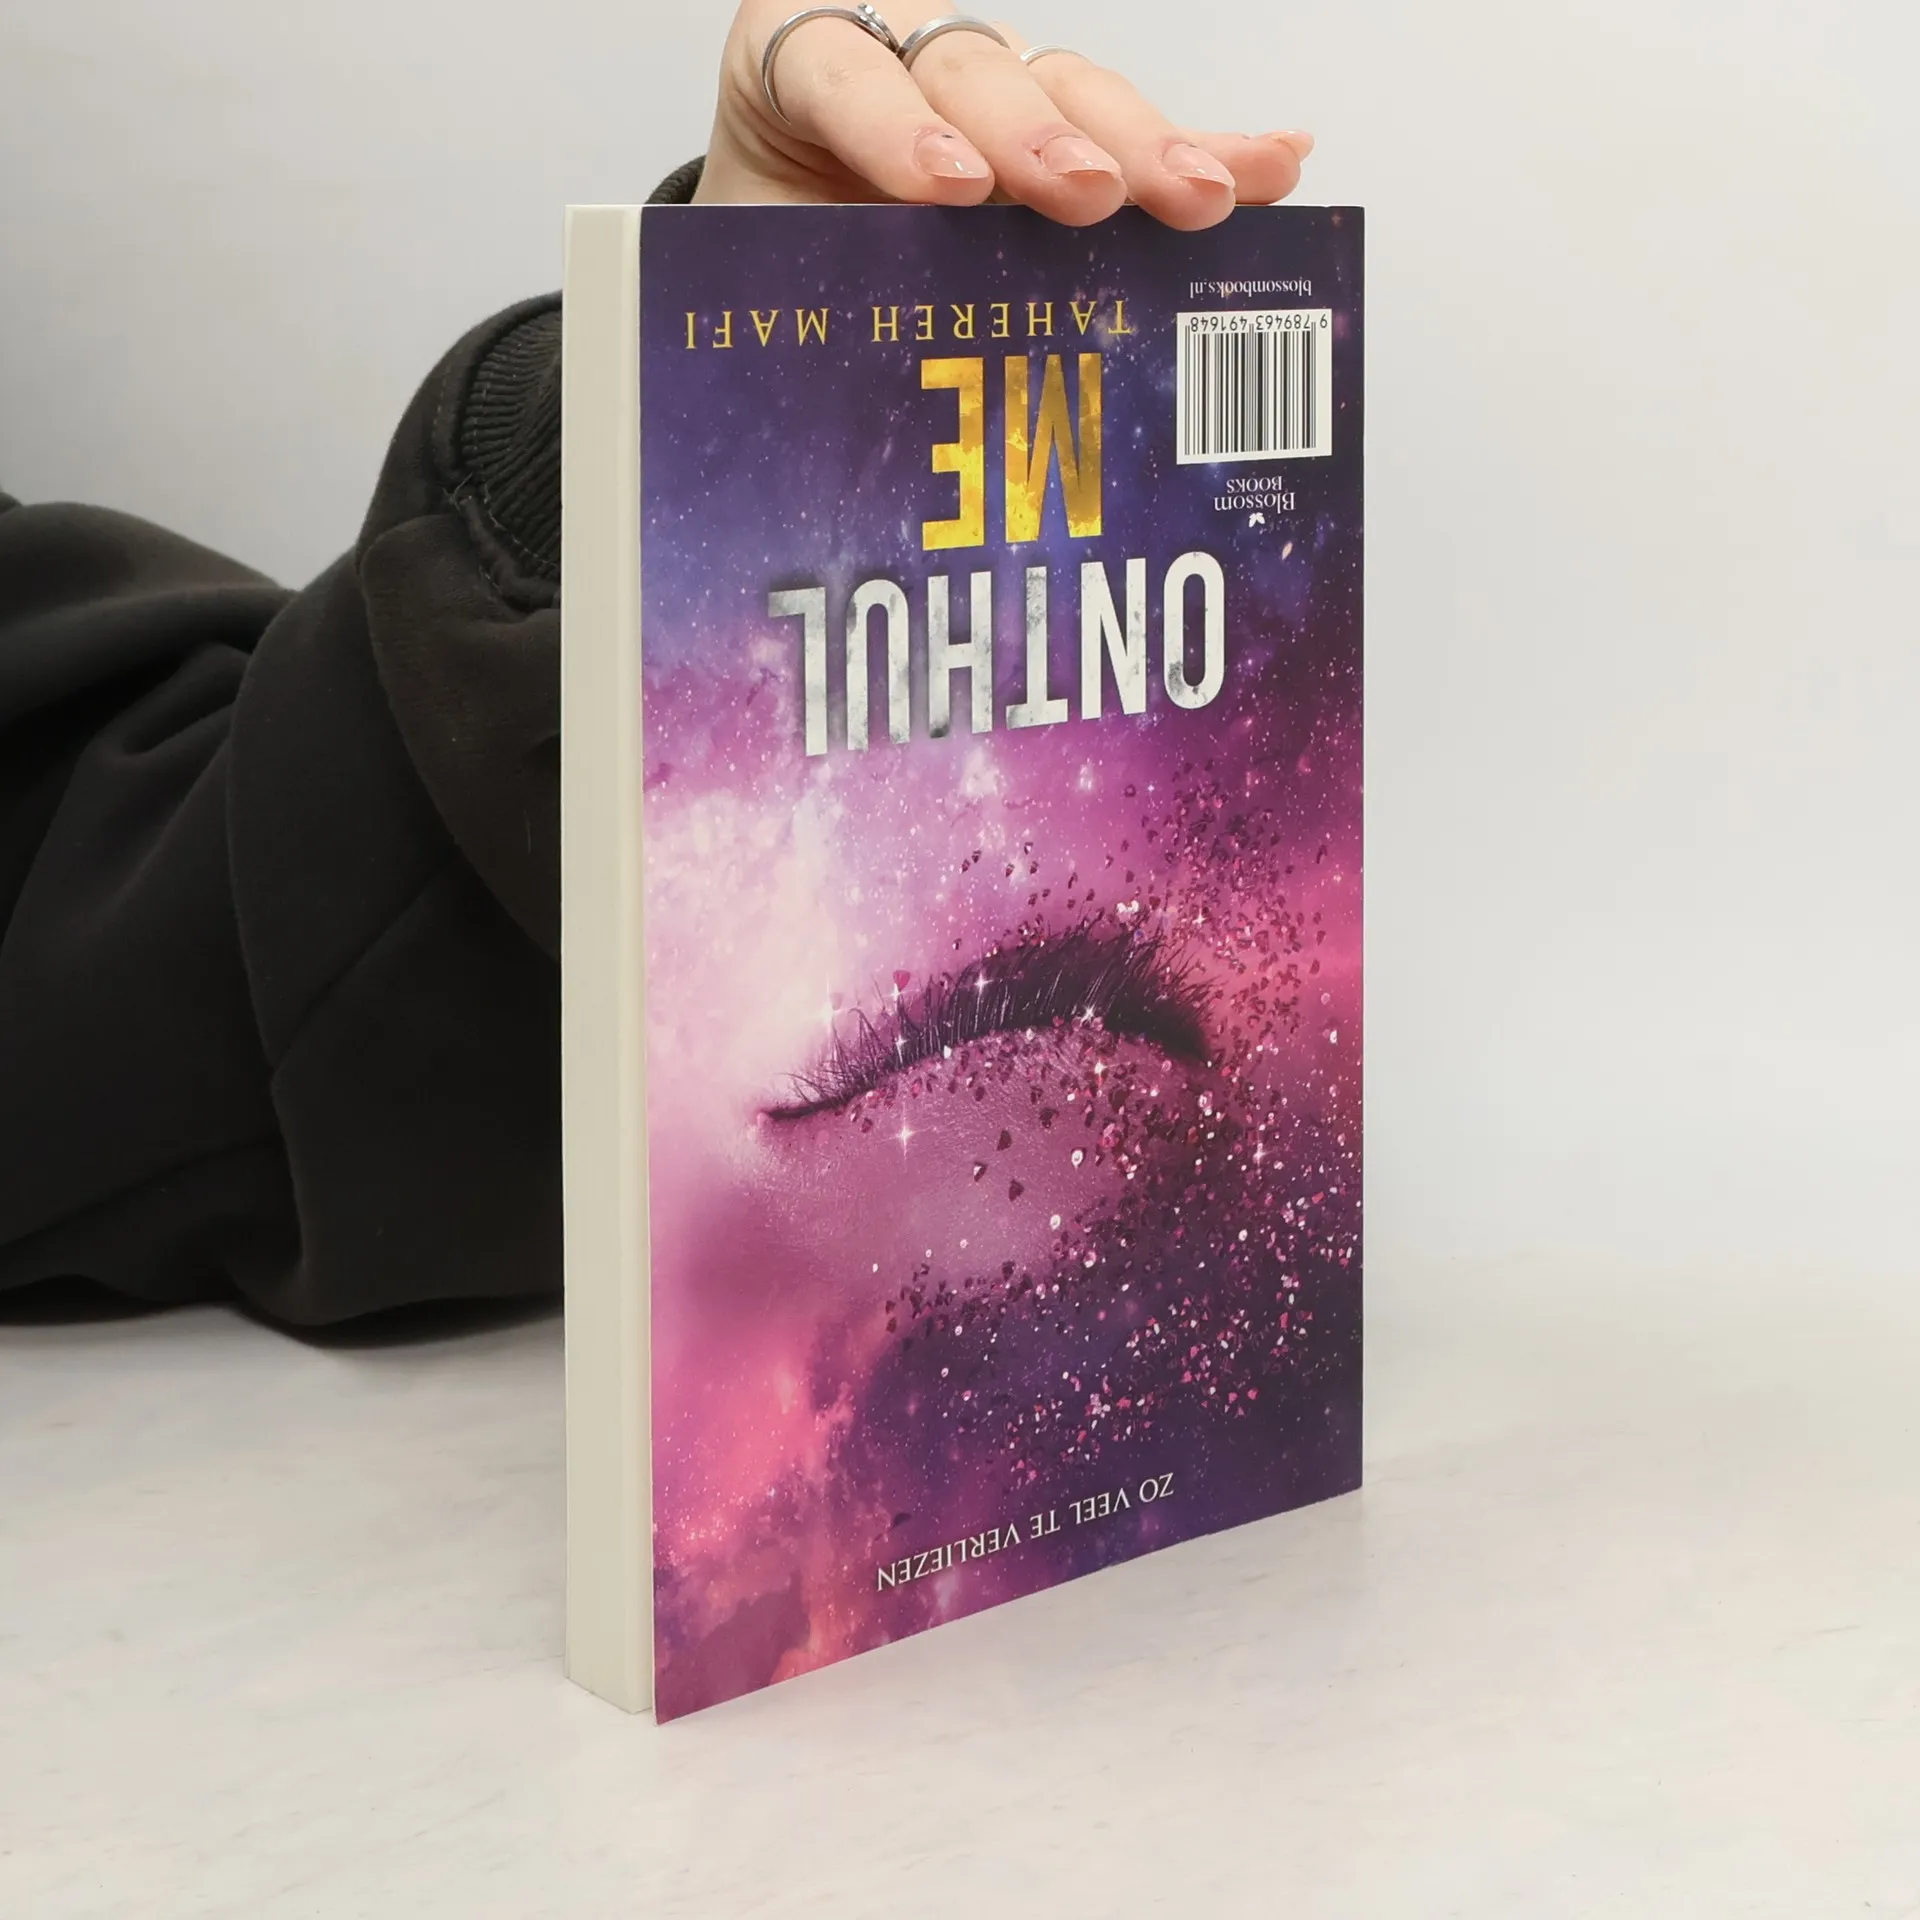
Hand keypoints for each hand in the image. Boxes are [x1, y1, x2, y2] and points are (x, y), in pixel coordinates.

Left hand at [693, 3, 1311, 228]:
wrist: (774, 250)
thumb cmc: (767, 256)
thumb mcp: (754, 272)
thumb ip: (792, 289)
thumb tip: (842, 397)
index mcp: (797, 66)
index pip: (844, 72)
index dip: (895, 125)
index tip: (947, 185)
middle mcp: (906, 54)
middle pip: (980, 74)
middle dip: (1041, 137)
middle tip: (1088, 196)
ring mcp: (992, 87)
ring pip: (1072, 94)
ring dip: (1145, 146)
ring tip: (1207, 196)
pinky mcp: (1058, 128)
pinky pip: (1133, 134)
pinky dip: (1210, 149)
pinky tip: (1277, 164)